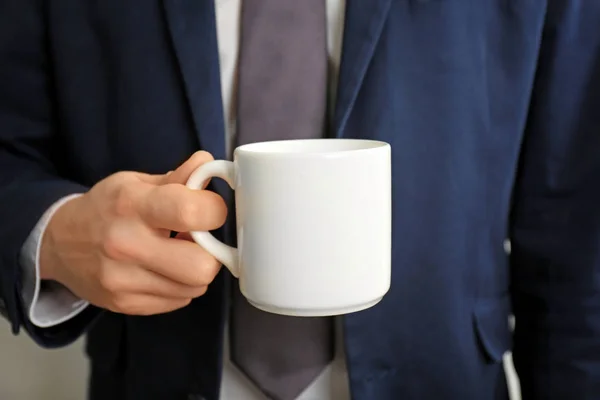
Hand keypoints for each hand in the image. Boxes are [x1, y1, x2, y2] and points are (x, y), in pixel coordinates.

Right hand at [39, 151, 226, 314]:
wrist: (58, 245)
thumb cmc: (104, 209)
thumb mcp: (134, 184)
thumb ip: (177, 178)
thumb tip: (208, 164)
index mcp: (132, 206)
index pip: (193, 212)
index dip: (214, 210)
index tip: (209, 209)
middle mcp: (126, 245)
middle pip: (202, 266)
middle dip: (211, 252)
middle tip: (197, 240)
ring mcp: (123, 280)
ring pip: (195, 287)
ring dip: (196, 270)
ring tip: (177, 254)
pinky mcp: (125, 304)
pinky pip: (179, 301)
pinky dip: (180, 285)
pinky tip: (163, 270)